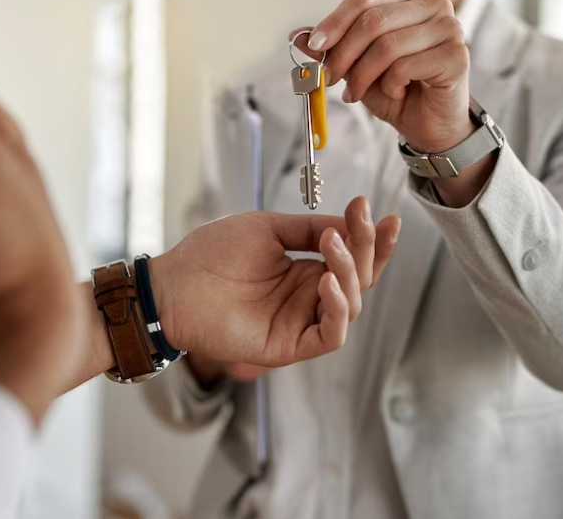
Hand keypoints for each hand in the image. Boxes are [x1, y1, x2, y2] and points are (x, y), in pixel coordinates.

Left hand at [153, 197, 400, 367]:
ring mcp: (300, 321)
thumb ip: (309, 229)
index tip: (387, 215)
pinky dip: (337, 309)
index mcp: (305, 270)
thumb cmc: (211, 255)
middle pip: (360, 279)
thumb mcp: (267, 228)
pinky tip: (325, 282)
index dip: (375, 241)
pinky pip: (330, 334)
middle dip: (367, 248)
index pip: (354, 259)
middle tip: (360, 221)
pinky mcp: (290, 345)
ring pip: (351, 304)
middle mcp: (307, 297)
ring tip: (330, 244)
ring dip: (349, 271)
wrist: (174, 284)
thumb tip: (348, 224)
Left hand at [291, 0, 471, 153]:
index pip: (362, 0)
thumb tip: (297, 35)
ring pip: (387, 46)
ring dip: (363, 76)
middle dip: (343, 55)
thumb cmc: (394, 89)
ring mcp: (449, 28)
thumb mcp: (354, 66)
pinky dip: (390, 86)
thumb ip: (330, 48)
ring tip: (357, 92)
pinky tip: (396, 92)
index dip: (333, 24)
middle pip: (373, 21)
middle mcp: (432, 6)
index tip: (314, 47)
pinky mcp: (457, 55)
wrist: (426, 124)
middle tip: (330, 79)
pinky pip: (405, 67)